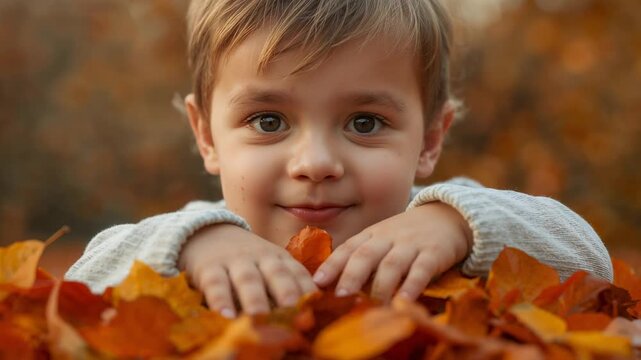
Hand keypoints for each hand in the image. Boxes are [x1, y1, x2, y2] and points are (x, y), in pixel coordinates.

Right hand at [178, 224, 316, 317]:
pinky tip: (225, 316)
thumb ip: (284, 287)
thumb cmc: (247, 260)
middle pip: (277, 273)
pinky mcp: (209, 268)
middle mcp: (261, 258)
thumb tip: (307, 319)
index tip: (316, 308)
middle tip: (293, 311)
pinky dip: (220, 300)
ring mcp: (235, 261)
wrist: (208, 233)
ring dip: (255, 298)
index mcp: (279, 258)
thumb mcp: (269, 267)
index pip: (298, 273)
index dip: (308, 290)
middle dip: (287, 291)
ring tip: (258, 317)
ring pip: (248, 279)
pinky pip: (216, 284)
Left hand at [312, 202, 472, 302]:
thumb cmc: (407, 236)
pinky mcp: (434, 253)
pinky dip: (412, 286)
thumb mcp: (382, 240)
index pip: (348, 248)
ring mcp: (411, 244)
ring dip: (380, 287)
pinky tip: (404, 301)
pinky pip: (421, 270)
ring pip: (391, 265)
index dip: (332, 265)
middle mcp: (388, 238)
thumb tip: (333, 286)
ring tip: (371, 307)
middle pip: (366, 255)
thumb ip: (363, 258)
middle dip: (351, 276)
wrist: (447, 216)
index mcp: (372, 234)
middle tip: (340, 297)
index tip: (317, 282)